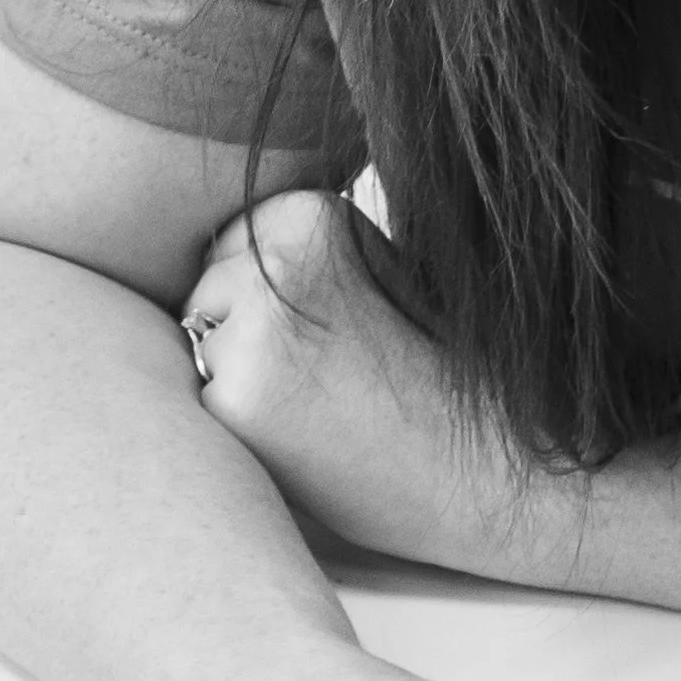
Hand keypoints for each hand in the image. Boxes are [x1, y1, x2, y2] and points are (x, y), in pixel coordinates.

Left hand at [180, 187, 486, 563]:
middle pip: (202, 295)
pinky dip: (239, 427)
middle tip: (326, 377)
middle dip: (240, 337)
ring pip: (196, 349)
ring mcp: (254, 330)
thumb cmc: (429, 375)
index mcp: (313, 215)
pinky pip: (201, 405)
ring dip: (234, 380)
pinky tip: (307, 438)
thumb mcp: (374, 275)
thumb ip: (298, 255)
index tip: (329, 332)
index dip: (266, 301)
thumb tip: (200, 253)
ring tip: (319, 406)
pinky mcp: (239, 402)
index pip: (227, 246)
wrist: (484, 465)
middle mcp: (276, 260)